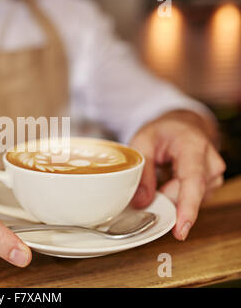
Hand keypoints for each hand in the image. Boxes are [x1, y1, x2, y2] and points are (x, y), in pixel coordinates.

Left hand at [129, 110, 225, 240]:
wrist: (181, 127)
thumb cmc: (162, 132)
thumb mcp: (142, 142)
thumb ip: (142, 172)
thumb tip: (141, 202)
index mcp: (193, 147)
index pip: (193, 181)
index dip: (186, 208)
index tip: (181, 229)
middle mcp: (211, 163)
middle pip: (187, 195)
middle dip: (163, 198)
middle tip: (146, 186)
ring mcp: (214, 176)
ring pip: (187, 200)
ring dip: (168, 195)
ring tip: (160, 174)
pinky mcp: (210, 186)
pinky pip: (188, 200)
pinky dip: (174, 195)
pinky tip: (168, 180)